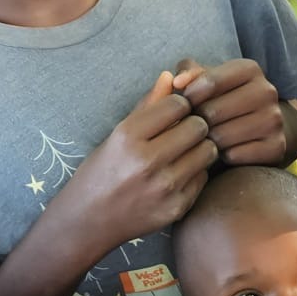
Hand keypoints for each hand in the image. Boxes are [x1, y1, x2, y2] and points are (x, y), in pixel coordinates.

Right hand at [63, 73, 214, 245]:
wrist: (89, 221)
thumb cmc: (101, 171)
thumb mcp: (117, 134)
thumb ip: (147, 105)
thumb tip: (171, 75)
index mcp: (128, 136)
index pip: (178, 104)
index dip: (179, 105)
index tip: (173, 113)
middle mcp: (147, 161)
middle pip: (198, 126)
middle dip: (194, 125)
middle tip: (182, 132)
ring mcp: (164, 187)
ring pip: (207, 150)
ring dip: (199, 147)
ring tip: (183, 152)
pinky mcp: (176, 207)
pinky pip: (203, 177)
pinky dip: (196, 172)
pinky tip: (178, 174)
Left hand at [174, 58, 288, 165]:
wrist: (261, 128)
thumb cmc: (223, 100)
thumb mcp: (207, 81)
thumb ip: (188, 74)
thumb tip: (176, 82)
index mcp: (250, 69)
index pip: (210, 81)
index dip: (189, 96)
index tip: (184, 106)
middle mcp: (267, 91)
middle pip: (213, 111)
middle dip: (197, 122)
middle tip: (192, 127)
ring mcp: (275, 120)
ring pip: (222, 135)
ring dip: (207, 141)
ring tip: (205, 139)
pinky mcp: (276, 147)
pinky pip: (234, 156)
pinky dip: (222, 157)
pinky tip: (222, 152)